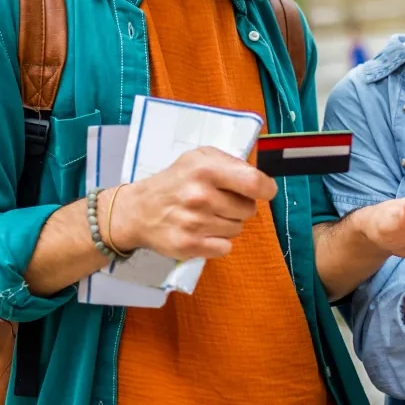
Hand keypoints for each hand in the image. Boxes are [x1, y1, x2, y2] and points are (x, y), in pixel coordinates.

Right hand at [111, 147, 277, 260]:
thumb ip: (230, 163)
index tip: (263, 191)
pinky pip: (226, 247)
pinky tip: (202, 231)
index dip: (266, 189)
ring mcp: (195, 223)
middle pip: (248, 209)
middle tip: (219, 202)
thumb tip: (260, 180)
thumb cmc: (175, 181)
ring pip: (237, 229)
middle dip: (239, 206)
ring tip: (206, 216)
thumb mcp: (198, 157)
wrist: (138, 210)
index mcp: (206, 169)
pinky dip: (218, 242)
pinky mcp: (190, 245)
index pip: (255, 183)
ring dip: (227, 224)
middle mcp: (201, 196)